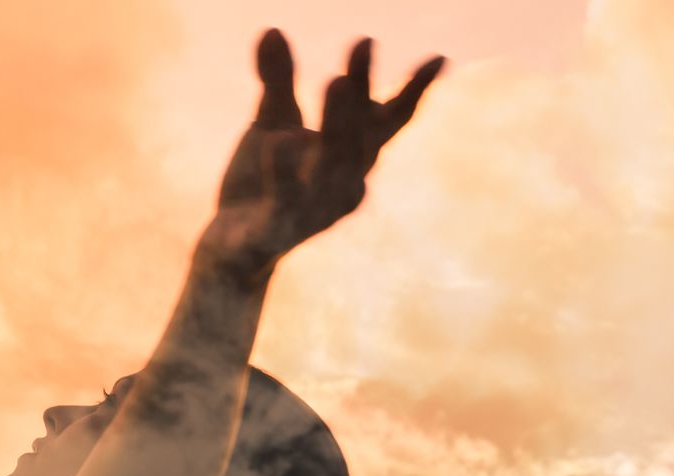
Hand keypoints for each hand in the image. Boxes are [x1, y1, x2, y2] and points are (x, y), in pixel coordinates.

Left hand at [203, 30, 443, 273]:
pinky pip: (285, 200)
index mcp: (351, 157)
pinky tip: (275, 140)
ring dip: (338, 125)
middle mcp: (343, 184)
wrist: (234, 248)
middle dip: (363, 92)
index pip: (387, 122)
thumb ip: (277, 80)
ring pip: (333, 166)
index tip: (439, 59)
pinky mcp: (279, 228)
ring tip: (335, 80)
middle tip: (364, 41)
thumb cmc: (265, 182)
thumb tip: (271, 28)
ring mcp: (315, 210)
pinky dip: (284, 173)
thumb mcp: (271, 123)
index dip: (414, 92)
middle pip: (361, 136)